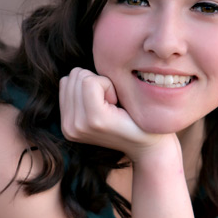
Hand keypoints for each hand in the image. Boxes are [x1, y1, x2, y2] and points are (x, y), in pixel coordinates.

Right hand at [59, 68, 174, 161]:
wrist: (151, 145)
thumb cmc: (131, 119)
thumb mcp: (101, 105)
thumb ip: (83, 91)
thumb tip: (76, 71)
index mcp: (67, 123)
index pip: (67, 79)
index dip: (92, 84)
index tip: (108, 105)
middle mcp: (68, 126)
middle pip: (73, 75)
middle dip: (97, 83)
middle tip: (114, 106)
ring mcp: (78, 125)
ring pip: (81, 77)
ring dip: (104, 85)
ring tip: (116, 107)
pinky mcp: (94, 120)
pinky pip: (92, 82)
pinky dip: (109, 86)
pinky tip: (119, 106)